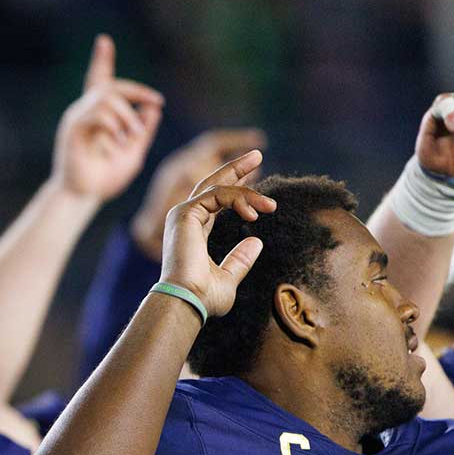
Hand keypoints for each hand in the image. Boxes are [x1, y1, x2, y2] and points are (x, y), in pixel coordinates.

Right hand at [50, 35, 163, 201]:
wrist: (85, 196)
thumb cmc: (105, 176)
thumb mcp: (134, 151)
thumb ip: (144, 129)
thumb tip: (153, 106)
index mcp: (98, 115)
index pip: (98, 80)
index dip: (101, 60)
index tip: (103, 41)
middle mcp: (84, 111)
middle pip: (109, 84)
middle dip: (137, 90)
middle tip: (157, 102)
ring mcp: (77, 118)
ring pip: (107, 98)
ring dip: (127, 115)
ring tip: (133, 136)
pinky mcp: (73, 128)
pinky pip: (98, 114)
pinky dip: (115, 125)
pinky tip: (119, 142)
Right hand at [160, 150, 274, 317]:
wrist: (186, 301)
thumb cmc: (203, 297)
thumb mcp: (229, 278)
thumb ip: (240, 259)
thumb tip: (257, 242)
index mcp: (193, 231)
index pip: (215, 200)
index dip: (237, 187)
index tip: (257, 178)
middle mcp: (185, 218)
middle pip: (212, 183)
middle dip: (236, 168)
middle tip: (258, 153)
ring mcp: (183, 213)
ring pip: (219, 187)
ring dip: (248, 192)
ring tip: (270, 205)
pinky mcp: (185, 212)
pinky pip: (217, 195)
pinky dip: (238, 199)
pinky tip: (254, 213)